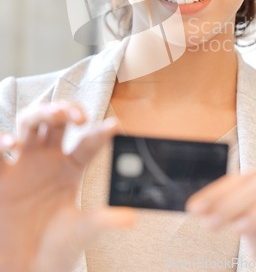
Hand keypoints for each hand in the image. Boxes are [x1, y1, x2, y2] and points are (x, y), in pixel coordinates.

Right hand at [0, 101, 135, 271]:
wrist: (26, 269)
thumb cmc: (56, 248)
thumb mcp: (82, 231)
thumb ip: (104, 220)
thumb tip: (132, 218)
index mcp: (71, 167)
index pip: (88, 142)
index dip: (101, 132)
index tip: (116, 126)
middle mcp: (48, 159)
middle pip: (57, 121)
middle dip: (67, 110)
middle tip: (79, 116)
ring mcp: (24, 164)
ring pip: (30, 124)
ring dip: (41, 113)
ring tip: (55, 115)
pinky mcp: (1, 177)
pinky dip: (1, 140)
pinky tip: (12, 144)